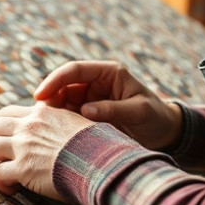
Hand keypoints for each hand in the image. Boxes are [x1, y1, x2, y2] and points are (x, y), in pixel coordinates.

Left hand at [0, 102, 94, 199]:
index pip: (10, 112)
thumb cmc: (97, 145)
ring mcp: (23, 146)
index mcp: (43, 113)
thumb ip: (64, 122)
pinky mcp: (22, 169)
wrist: (101, 160)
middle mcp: (29, 126)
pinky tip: (7, 187)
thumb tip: (66, 129)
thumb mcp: (80, 122)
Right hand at [34, 61, 182, 150]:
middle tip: (39, 117)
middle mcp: (96, 83)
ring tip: (44, 128)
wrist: (165, 133)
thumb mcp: (139, 111)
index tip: (41, 95)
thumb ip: (113, 109)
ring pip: (62, 102)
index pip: (75, 70)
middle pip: (63, 86)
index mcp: (108, 72)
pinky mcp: (88, 115)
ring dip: (53, 113)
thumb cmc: (155, 117)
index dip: (55, 80)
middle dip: (50, 99)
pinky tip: (53, 134)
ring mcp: (90, 99)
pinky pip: (68, 116)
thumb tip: (85, 111)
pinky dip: (59, 124)